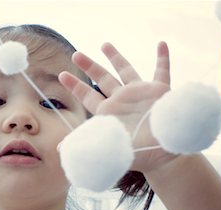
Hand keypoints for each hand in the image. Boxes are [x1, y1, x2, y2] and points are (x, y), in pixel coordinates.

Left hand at [59, 42, 177, 173]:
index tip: (62, 75)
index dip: (75, 85)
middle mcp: (122, 101)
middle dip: (89, 66)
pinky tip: (161, 44)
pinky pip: (162, 71)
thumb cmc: (135, 153)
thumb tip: (57, 150)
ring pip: (126, 70)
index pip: (87, 96)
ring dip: (116, 57)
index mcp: (108, 113)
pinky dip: (163, 58)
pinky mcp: (160, 91)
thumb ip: (82, 143)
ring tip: (104, 44)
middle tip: (76, 54)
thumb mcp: (105, 147)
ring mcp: (140, 94)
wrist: (163, 154)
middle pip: (102, 78)